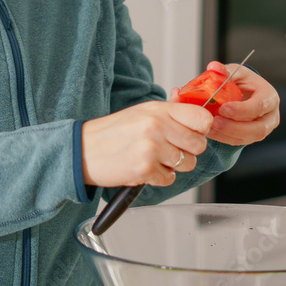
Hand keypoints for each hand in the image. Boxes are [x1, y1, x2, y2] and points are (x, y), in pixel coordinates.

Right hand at [81, 100, 213, 188]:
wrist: (83, 150)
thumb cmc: (113, 132)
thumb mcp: (142, 112)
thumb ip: (170, 110)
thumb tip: (192, 106)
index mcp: (159, 110)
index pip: (202, 118)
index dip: (202, 129)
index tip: (193, 132)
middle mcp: (157, 126)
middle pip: (199, 144)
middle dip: (189, 151)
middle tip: (171, 150)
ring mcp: (151, 148)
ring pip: (187, 164)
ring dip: (174, 166)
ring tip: (154, 158)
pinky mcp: (144, 169)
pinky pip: (170, 179)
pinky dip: (159, 178)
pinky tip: (145, 168)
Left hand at [170, 61, 279, 146]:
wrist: (245, 92)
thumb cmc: (243, 82)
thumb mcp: (236, 72)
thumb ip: (225, 70)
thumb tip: (214, 67)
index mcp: (269, 96)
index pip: (260, 106)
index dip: (242, 110)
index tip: (223, 108)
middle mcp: (270, 115)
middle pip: (258, 128)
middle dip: (235, 127)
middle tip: (215, 121)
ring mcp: (263, 128)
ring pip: (248, 138)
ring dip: (227, 134)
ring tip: (210, 126)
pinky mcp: (252, 137)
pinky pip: (239, 141)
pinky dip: (223, 138)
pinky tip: (210, 131)